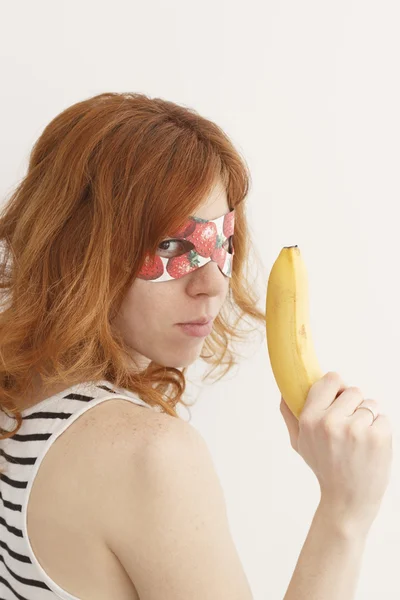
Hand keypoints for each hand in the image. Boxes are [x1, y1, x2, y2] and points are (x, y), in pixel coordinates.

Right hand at [280, 371, 392, 529]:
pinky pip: (384, 418)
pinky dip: (380, 430)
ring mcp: (356, 429)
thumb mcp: (299, 442)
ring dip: (368, 418)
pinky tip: (370, 447)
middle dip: (354, 406)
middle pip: (353, 390)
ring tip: (359, 440)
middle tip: (348, 428)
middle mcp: (331, 422)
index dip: (337, 388)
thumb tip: (285, 391)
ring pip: (370, 404)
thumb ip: (290, 414)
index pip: (331, 379)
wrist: (348, 500)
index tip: (339, 399)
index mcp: (310, 419)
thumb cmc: (324, 468)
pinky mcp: (378, 436)